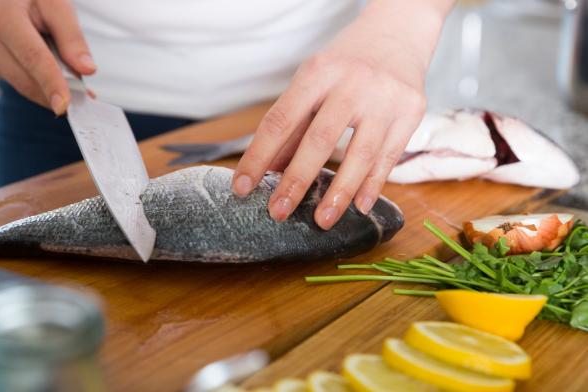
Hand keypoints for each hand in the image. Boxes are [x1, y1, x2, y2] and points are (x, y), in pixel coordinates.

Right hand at [0, 0, 94, 113]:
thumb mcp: (57, 5)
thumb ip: (72, 37)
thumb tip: (86, 69)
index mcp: (2, 14)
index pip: (32, 56)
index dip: (50, 82)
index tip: (64, 105)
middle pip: (24, 77)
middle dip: (54, 92)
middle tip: (82, 97)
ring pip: (19, 84)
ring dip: (47, 90)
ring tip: (70, 81)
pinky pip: (14, 82)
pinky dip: (36, 84)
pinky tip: (47, 74)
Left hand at [233, 0, 452, 229]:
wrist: (398, 32)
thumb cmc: (347, 63)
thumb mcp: (313, 82)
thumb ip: (294, 126)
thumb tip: (271, 170)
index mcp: (318, 72)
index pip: (280, 120)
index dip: (258, 156)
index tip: (243, 187)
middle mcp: (352, 82)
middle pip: (319, 140)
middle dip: (296, 181)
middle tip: (278, 212)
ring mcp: (386, 97)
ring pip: (359, 155)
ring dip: (339, 193)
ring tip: (322, 221)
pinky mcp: (412, 111)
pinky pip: (389, 157)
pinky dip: (373, 185)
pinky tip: (359, 207)